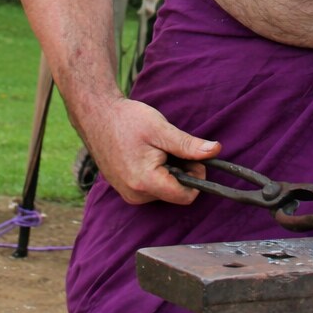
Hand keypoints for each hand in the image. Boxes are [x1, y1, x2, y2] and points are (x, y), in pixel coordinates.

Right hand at [79, 97, 221, 204]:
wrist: (97, 116)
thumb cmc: (127, 121)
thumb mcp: (162, 130)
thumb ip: (188, 145)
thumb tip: (215, 151)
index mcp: (146, 182)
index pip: (185, 196)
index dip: (197, 176)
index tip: (194, 157)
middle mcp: (136, 195)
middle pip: (175, 192)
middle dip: (181, 171)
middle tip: (171, 147)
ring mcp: (129, 194)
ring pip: (164, 190)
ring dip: (168, 171)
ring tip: (156, 148)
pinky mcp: (125, 189)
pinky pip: (151, 187)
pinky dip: (156, 172)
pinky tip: (147, 154)